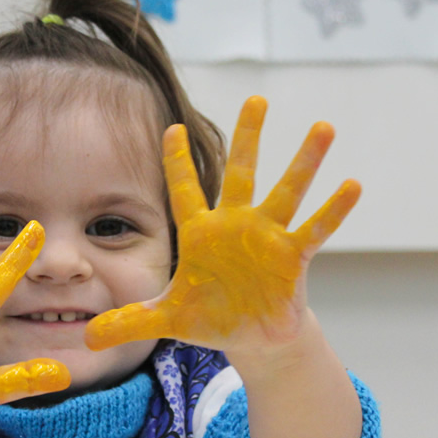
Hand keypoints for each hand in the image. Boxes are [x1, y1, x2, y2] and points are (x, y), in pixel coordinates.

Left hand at [86, 96, 359, 357]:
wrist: (252, 338)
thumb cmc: (211, 317)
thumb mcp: (165, 320)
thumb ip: (128, 321)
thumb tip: (86, 336)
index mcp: (202, 234)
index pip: (185, 191)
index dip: (176, 163)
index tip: (170, 128)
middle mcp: (236, 226)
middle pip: (241, 174)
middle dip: (248, 138)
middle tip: (256, 99)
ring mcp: (268, 237)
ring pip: (287, 192)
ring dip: (304, 162)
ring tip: (323, 127)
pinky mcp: (292, 258)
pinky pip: (314, 229)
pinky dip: (333, 210)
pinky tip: (351, 185)